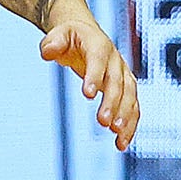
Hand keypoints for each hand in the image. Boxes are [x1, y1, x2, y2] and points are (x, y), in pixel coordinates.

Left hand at [38, 13, 139, 149]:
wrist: (85, 35)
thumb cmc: (70, 37)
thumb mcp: (58, 35)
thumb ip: (53, 43)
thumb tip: (48, 52)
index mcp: (99, 45)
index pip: (98, 60)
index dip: (94, 76)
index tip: (88, 94)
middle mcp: (115, 61)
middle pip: (117, 82)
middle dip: (112, 103)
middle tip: (103, 122)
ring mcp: (123, 75)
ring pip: (130, 97)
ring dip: (126, 117)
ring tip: (118, 137)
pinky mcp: (126, 89)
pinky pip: (132, 108)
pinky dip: (130, 125)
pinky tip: (122, 143)